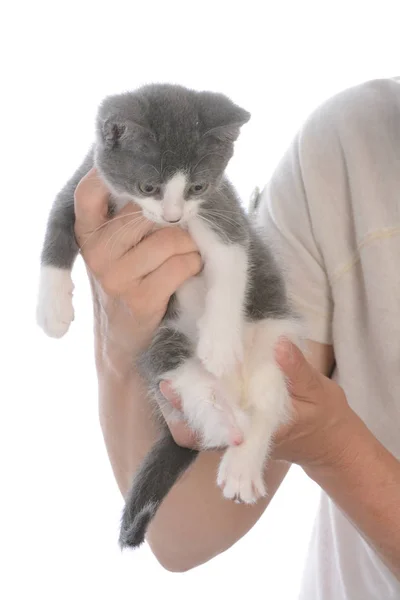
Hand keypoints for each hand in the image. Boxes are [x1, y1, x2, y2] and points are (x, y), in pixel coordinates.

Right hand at [74, 169, 201, 349]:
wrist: (124, 338)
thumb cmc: (131, 278)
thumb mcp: (117, 245)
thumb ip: (127, 215)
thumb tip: (165, 175)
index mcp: (86, 232)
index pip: (90, 192)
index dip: (114, 176)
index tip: (142, 171)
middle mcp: (95, 252)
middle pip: (147, 211)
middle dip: (174, 217)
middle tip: (180, 227)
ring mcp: (115, 278)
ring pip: (170, 239)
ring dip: (190, 244)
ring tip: (186, 252)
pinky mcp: (140, 299)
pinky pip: (182, 264)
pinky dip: (194, 264)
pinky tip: (188, 271)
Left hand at [159, 339, 354, 469]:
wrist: (331, 440)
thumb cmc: (325, 418)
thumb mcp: (317, 392)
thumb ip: (297, 370)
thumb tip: (279, 344)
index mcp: (258, 431)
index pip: (213, 428)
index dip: (189, 411)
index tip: (172, 389)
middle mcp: (242, 434)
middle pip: (200, 426)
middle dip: (182, 404)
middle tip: (166, 381)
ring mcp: (240, 428)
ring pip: (205, 419)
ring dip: (190, 399)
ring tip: (176, 375)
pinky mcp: (242, 417)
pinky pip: (216, 410)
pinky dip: (206, 394)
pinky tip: (200, 371)